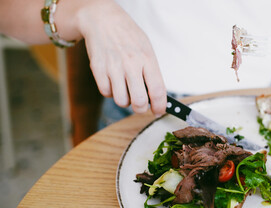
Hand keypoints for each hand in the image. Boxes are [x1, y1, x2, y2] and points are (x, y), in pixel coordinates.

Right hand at [75, 0, 166, 115]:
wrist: (103, 20)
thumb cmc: (128, 37)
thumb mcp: (147, 49)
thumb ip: (152, 72)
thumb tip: (158, 97)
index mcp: (147, 59)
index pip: (157, 90)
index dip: (160, 106)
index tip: (159, 111)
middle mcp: (131, 64)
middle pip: (139, 101)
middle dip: (141, 109)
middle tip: (141, 105)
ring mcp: (113, 67)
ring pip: (121, 101)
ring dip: (124, 100)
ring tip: (125, 90)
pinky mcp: (98, 69)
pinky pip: (106, 93)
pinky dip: (110, 92)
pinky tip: (113, 81)